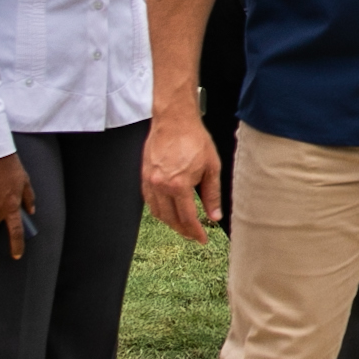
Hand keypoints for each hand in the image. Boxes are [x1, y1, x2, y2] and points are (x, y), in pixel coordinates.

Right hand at [140, 107, 221, 242]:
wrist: (174, 120)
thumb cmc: (194, 139)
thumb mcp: (211, 167)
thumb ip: (212, 195)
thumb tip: (214, 215)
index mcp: (178, 185)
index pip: (187, 218)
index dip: (196, 232)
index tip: (202, 238)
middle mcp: (160, 185)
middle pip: (170, 219)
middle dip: (183, 230)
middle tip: (194, 235)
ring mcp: (149, 181)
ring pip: (157, 212)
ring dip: (170, 222)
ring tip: (183, 226)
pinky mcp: (143, 175)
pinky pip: (149, 201)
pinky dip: (159, 210)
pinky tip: (168, 211)